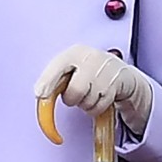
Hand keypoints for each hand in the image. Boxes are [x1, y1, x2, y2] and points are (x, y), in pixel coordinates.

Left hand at [34, 45, 153, 135]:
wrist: (121, 74)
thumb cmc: (89, 72)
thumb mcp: (73, 69)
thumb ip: (56, 79)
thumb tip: (40, 94)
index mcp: (75, 52)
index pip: (59, 65)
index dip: (48, 81)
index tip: (39, 94)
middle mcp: (91, 57)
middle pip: (75, 90)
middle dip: (71, 98)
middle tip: (74, 96)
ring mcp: (106, 70)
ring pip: (87, 101)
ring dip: (85, 104)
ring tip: (89, 94)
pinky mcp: (117, 82)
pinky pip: (100, 106)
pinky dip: (96, 108)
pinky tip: (99, 98)